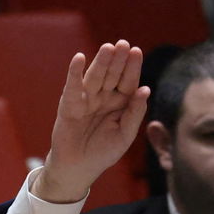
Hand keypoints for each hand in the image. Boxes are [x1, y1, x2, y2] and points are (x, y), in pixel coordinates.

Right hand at [34, 40, 149, 204]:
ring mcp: (86, 100)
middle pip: (112, 75)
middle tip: (123, 44)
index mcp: (120, 103)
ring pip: (95, 77)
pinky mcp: (69, 105)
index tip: (136, 51)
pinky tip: (78, 59)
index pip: (128, 81)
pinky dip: (74, 73)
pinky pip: (72, 87)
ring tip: (108, 47)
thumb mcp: (125, 135)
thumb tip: (145, 90)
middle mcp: (104, 97)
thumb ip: (135, 113)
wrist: (78, 170)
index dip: (132, 67)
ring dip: (100, 62)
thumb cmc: (103, 153)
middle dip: (117, 60)